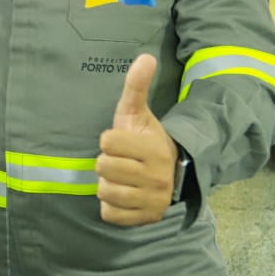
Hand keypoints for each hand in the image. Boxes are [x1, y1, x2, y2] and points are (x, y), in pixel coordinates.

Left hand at [96, 54, 177, 225]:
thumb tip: (145, 56)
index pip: (107, 142)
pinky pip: (109, 214)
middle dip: (107, 163)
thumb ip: (137, 86)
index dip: (109, 140)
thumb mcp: (139, 113)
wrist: (172, 175)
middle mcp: (156, 177)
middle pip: (102, 167)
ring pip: (105, 192)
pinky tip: (123, 195)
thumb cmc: (145, 140)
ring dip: (107, 185)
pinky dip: (110, 206)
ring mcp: (152, 200)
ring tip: (122, 178)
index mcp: (154, 148)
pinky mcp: (145, 219)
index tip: (122, 142)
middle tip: (121, 161)